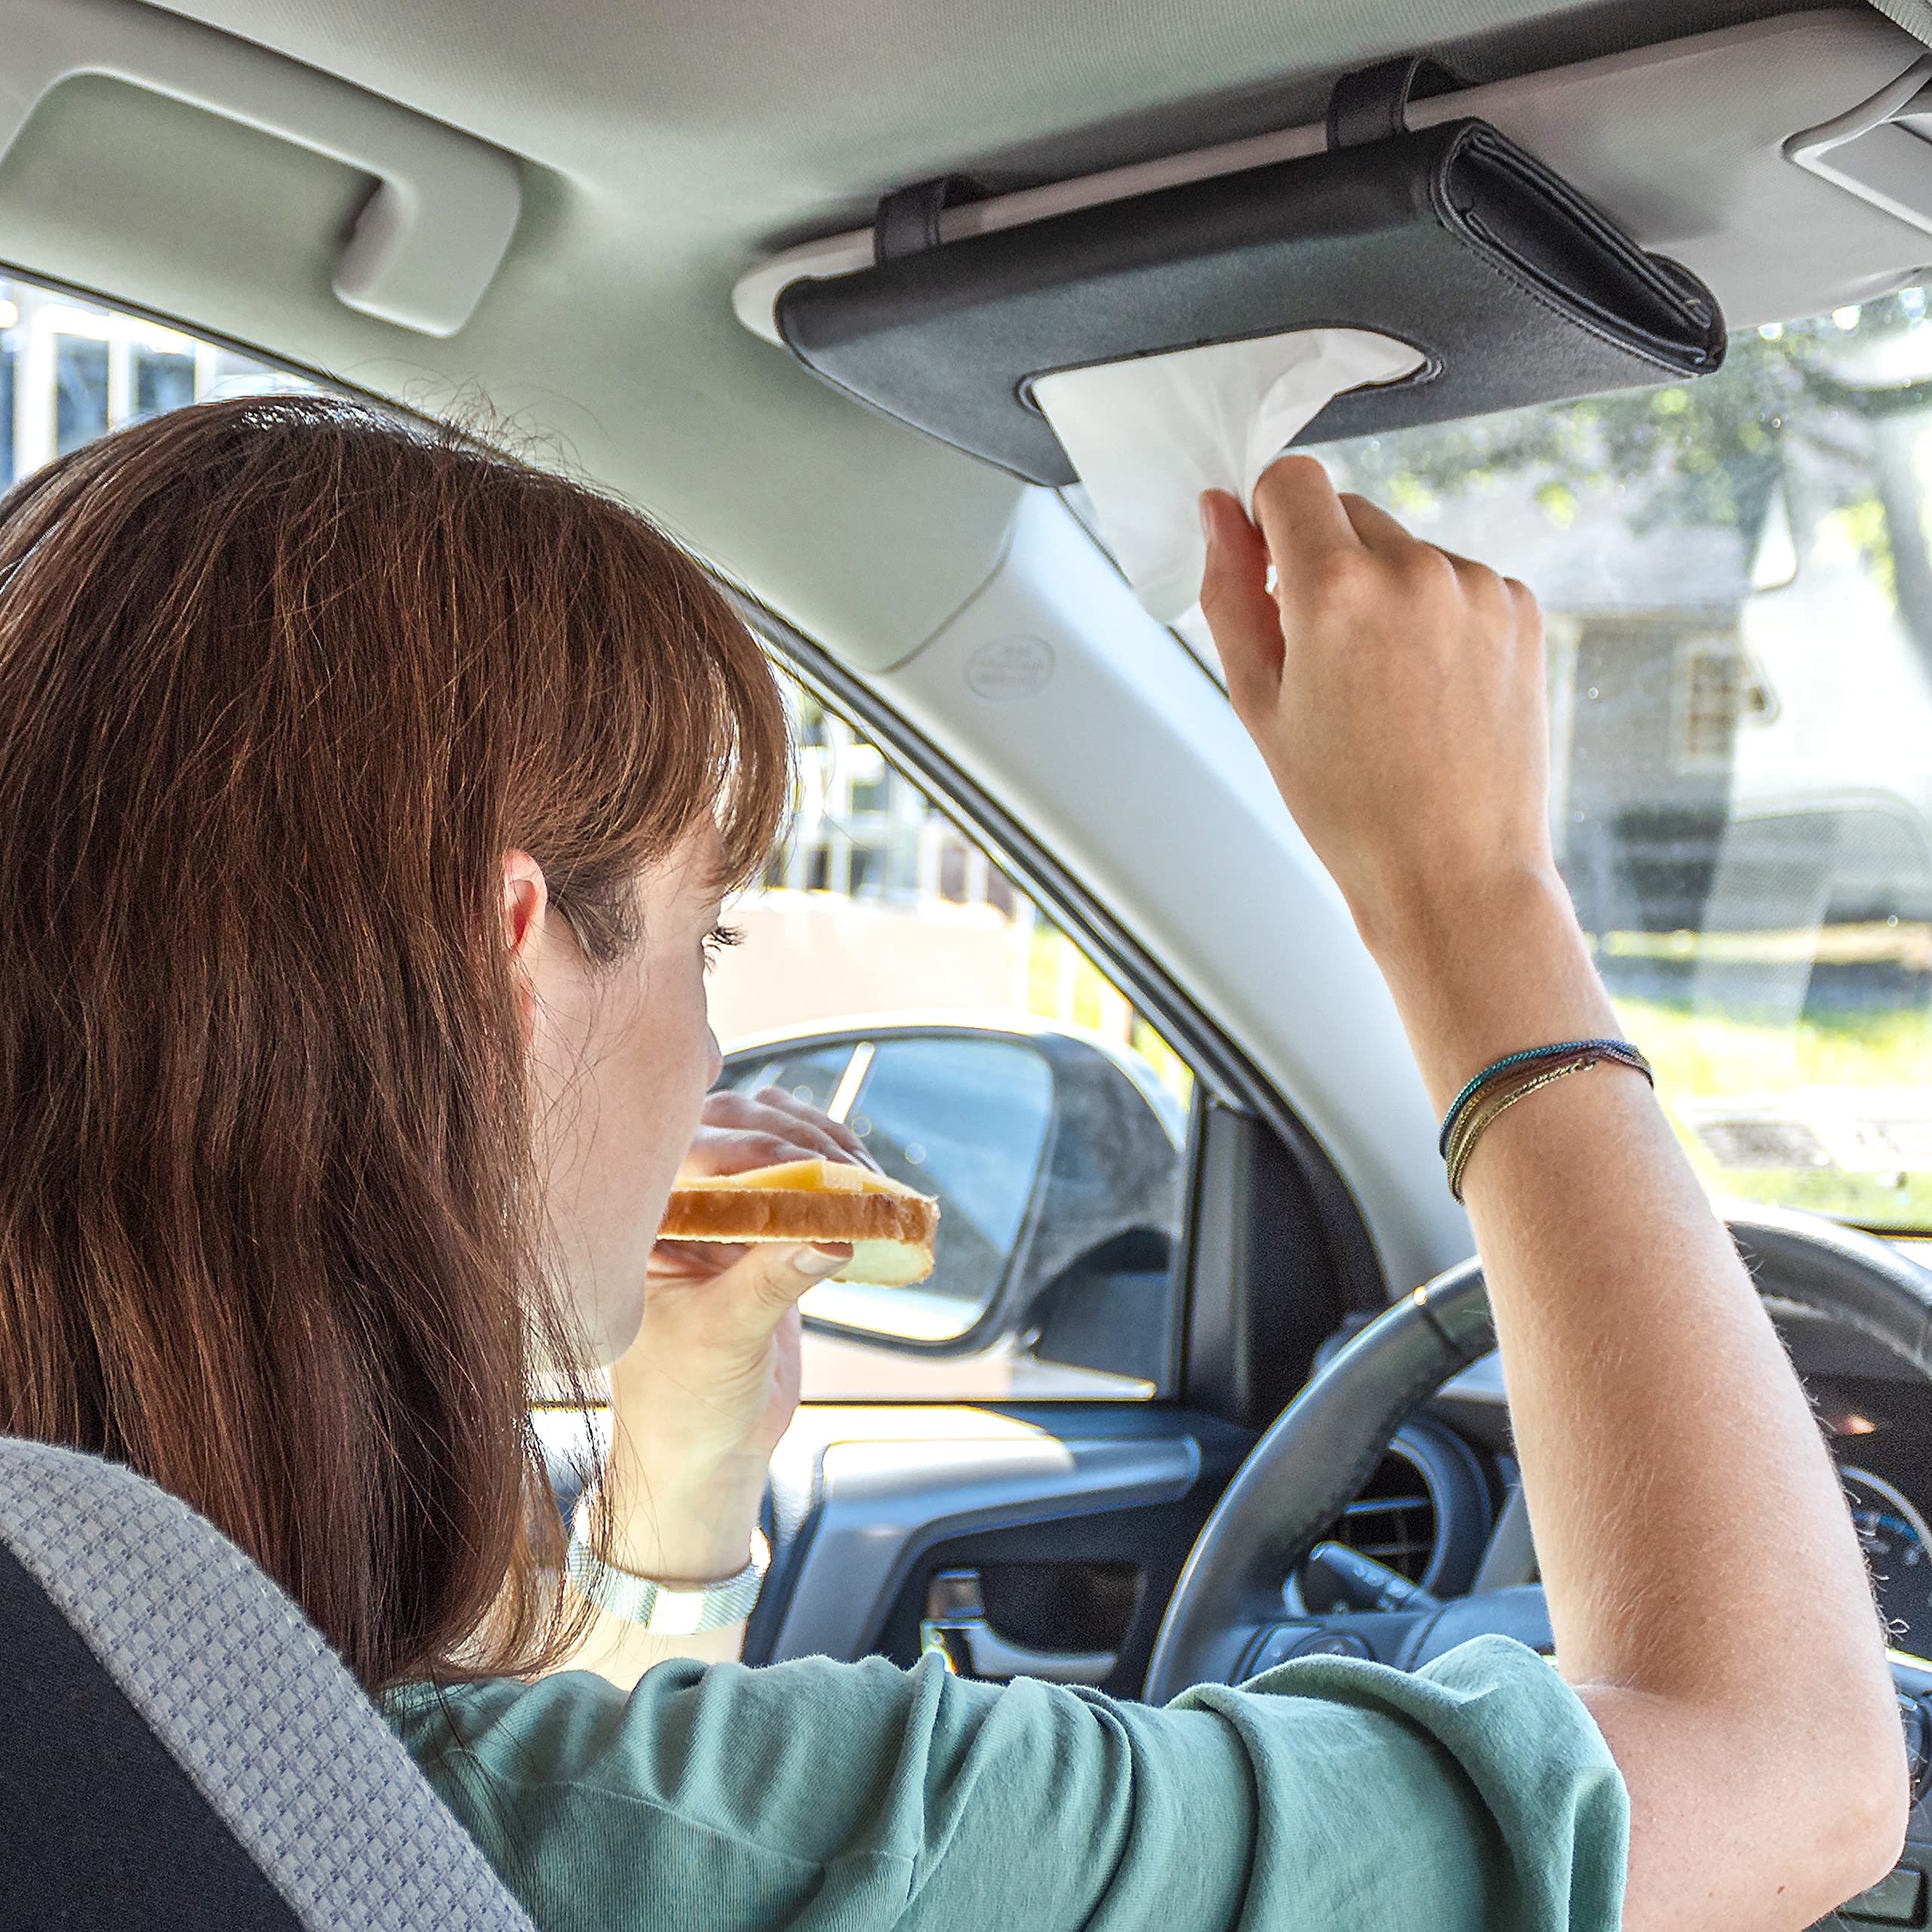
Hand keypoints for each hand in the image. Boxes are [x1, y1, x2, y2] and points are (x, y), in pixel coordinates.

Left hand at [594, 1086, 870, 1580]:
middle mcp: (677, 1210)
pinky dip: (835, 1178)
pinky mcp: (762, 1237)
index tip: (804, 1166)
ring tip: (864, 1173)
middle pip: (732, 1129)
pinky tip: (864, 1185)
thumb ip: (772, 1281)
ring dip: (822, 1147)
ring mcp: (721, 1219)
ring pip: (770, 1144)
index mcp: (641, 1226)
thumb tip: (833, 1233)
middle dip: (793, 1136)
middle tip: (844, 1162)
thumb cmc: (685, 1405)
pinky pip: (799, 1186)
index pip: (688, 1153)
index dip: (747, 1146)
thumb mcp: (726, 1339)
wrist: (706, 1456)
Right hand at [1198, 459, 1556, 957]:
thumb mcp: (1257, 702)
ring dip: (1382, 592)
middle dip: (1324, 564)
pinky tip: (1430, 691)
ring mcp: (1477, 586)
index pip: (1290, 481)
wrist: (1453, 873)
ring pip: (1403, 549)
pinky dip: (1434, 617)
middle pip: (1347, 511)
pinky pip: (1455, 581)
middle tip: (1324, 661)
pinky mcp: (1520, 608)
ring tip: (1384, 689)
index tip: (1268, 569)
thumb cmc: (1347, 806)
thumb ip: (1229, 591)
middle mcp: (1414, 569)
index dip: (1268, 519)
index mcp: (1336, 589)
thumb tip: (1218, 510)